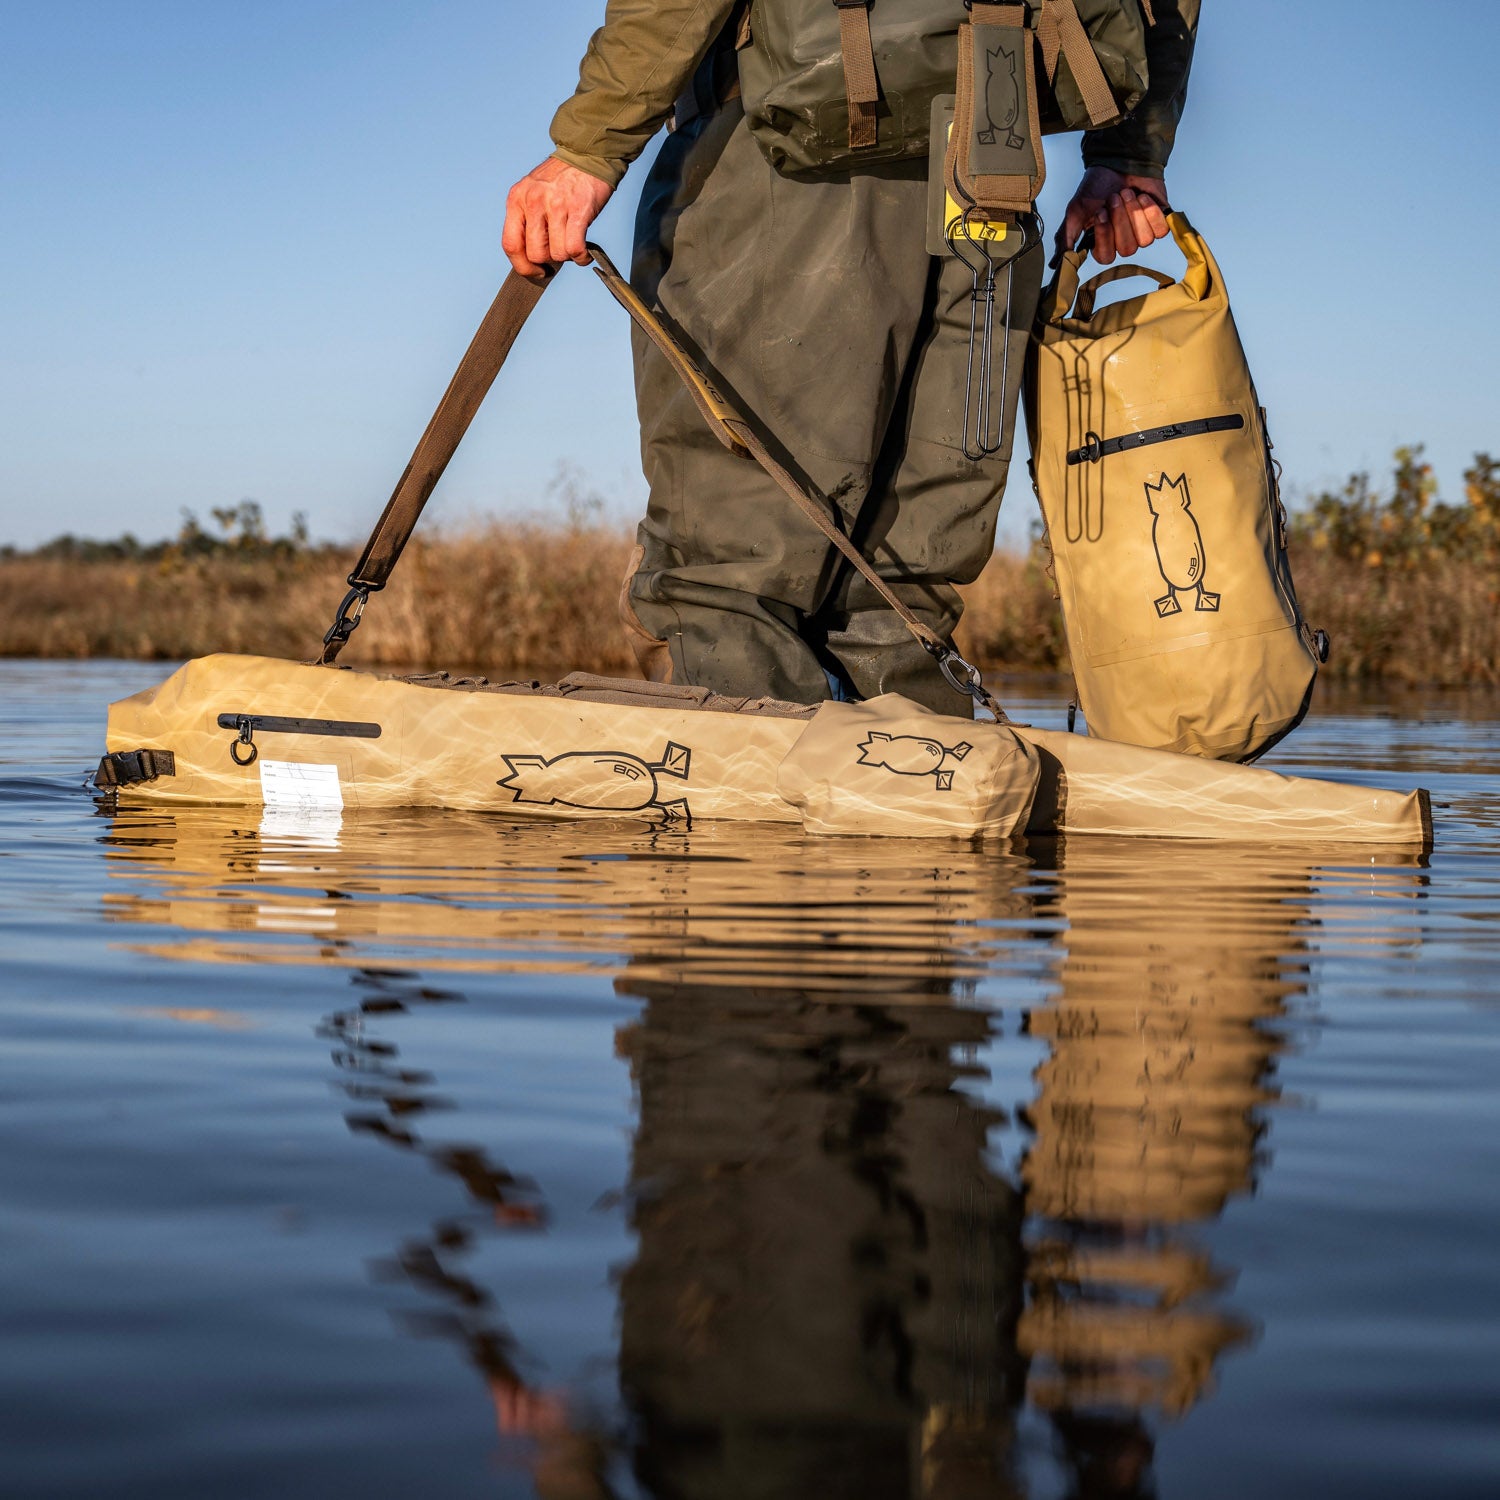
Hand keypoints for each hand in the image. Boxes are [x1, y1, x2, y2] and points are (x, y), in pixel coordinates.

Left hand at [502, 157, 614, 279]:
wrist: (586, 155)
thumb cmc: (561, 180)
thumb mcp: (532, 194)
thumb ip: (527, 220)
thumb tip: (532, 259)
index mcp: (516, 199)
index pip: (510, 244)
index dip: (522, 266)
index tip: (535, 271)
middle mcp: (533, 201)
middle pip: (535, 253)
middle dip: (549, 260)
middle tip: (558, 251)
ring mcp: (555, 205)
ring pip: (556, 253)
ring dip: (567, 257)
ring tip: (573, 245)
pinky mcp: (578, 210)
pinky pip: (574, 248)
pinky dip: (581, 257)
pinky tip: (583, 253)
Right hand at [1053, 167, 1169, 266]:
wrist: (1121, 160)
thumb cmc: (1098, 185)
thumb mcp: (1076, 211)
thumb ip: (1065, 239)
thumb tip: (1057, 264)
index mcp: (1102, 243)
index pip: (1105, 257)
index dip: (1105, 236)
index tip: (1100, 212)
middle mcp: (1122, 242)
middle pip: (1127, 249)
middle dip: (1121, 220)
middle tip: (1114, 198)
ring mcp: (1142, 233)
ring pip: (1144, 240)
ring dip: (1135, 213)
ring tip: (1127, 194)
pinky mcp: (1159, 222)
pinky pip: (1161, 230)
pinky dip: (1151, 212)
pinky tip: (1143, 197)